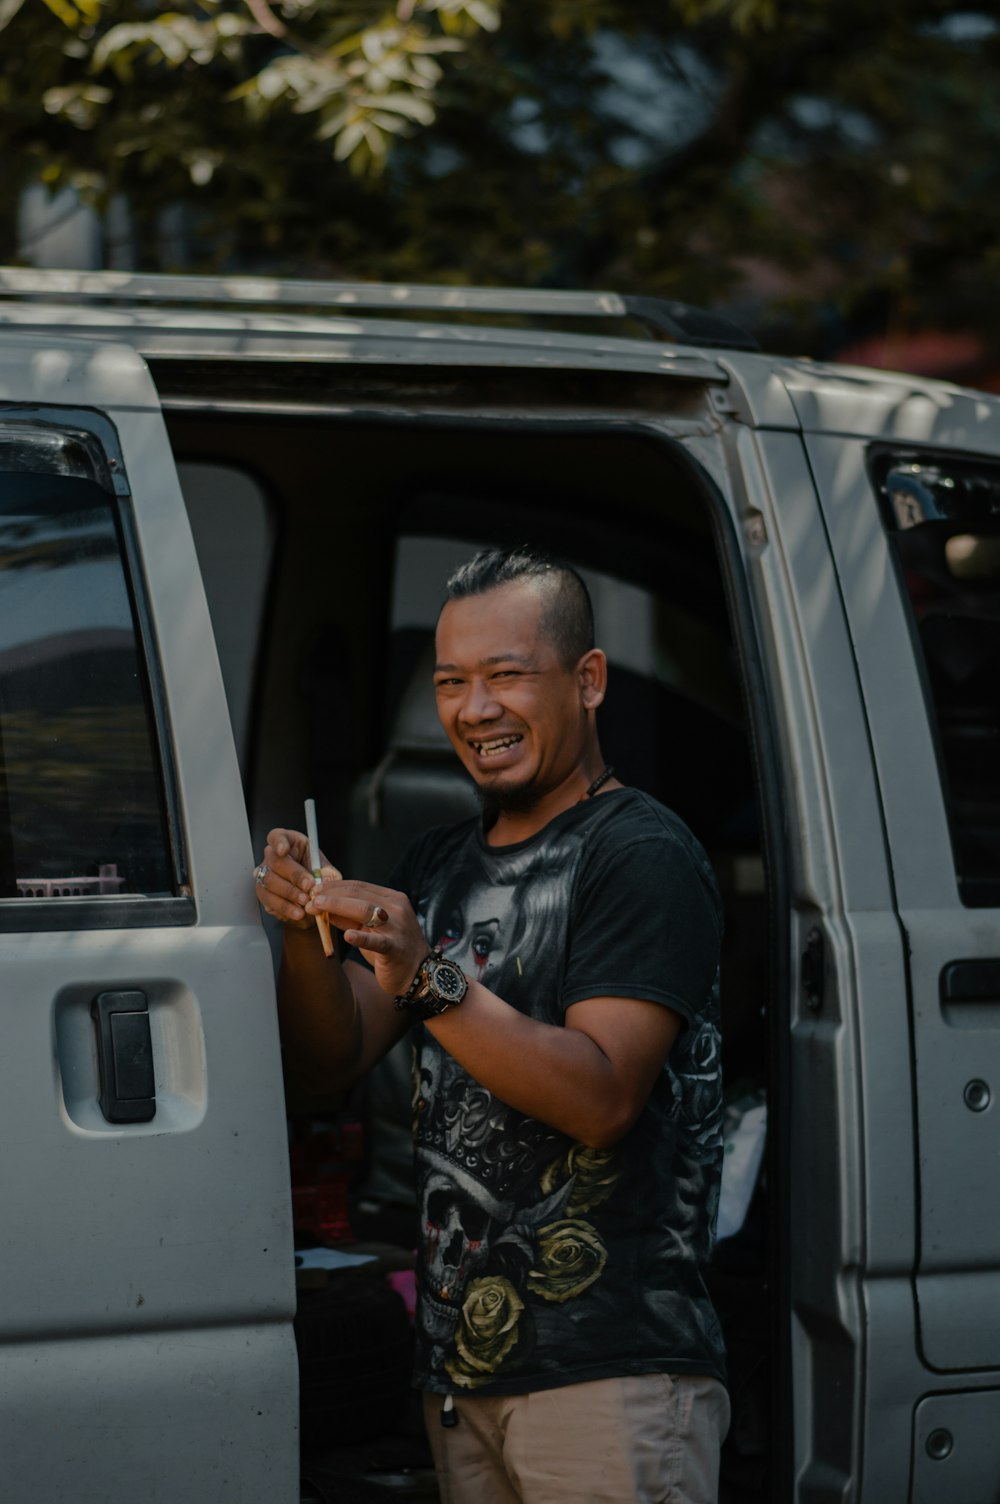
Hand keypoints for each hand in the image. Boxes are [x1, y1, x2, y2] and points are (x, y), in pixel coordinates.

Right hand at [253, 827, 339, 928]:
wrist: (311, 899)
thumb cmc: (316, 877)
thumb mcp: (326, 870)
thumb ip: (326, 872)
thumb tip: (325, 876)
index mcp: (289, 843)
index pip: (277, 836)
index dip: (278, 842)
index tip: (283, 850)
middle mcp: (272, 857)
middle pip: (276, 862)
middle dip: (294, 875)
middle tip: (308, 886)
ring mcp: (265, 874)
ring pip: (270, 882)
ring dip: (289, 894)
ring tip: (305, 902)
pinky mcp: (263, 893)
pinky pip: (269, 900)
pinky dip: (285, 908)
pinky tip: (297, 912)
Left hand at [308, 879, 430, 996]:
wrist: (418, 972)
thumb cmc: (391, 947)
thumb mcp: (371, 927)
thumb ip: (350, 917)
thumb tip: (322, 906)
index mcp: (392, 898)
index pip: (359, 886)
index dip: (334, 886)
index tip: (314, 889)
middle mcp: (396, 908)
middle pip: (359, 895)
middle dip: (331, 895)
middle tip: (310, 899)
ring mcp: (397, 927)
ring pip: (365, 910)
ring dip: (337, 907)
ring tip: (317, 908)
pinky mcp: (395, 948)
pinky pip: (377, 941)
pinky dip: (361, 938)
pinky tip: (348, 936)